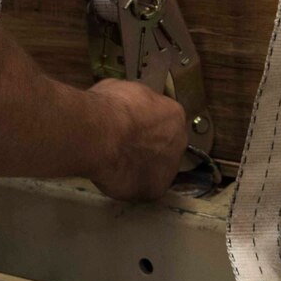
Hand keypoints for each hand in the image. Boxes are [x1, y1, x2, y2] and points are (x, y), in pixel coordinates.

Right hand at [85, 78, 189, 201]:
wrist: (102, 135)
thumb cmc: (110, 108)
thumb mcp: (124, 91)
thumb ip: (135, 105)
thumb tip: (130, 110)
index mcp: (174, 115)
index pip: (165, 122)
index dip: (147, 126)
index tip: (132, 128)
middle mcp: (179, 142)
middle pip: (166, 146)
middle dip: (148, 147)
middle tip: (125, 147)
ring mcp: (170, 168)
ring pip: (157, 169)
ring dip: (141, 168)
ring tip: (118, 165)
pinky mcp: (156, 190)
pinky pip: (143, 188)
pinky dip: (130, 185)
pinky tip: (115, 179)